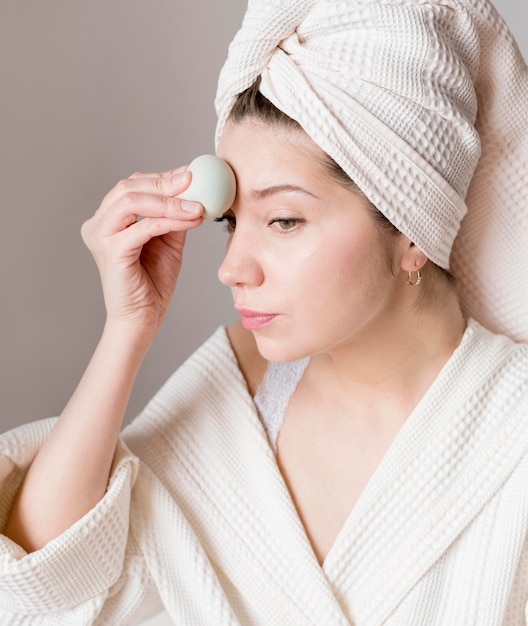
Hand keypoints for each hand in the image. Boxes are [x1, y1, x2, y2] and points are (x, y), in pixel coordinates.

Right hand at [81, 167, 202, 335]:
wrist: (144, 318)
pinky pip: (143, 227)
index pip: (133, 186)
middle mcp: (98, 224)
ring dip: (169, 201)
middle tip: (194, 180)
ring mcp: (101, 236)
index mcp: (108, 218)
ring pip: (132, 202)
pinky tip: (192, 220)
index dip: (162, 177)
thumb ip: (174, 216)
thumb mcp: (169, 241)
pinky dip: (170, 220)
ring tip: (197, 205)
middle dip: (164, 182)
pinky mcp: (111, 252)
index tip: (191, 173)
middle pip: (129, 187)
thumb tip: (193, 190)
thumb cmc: (153, 282)